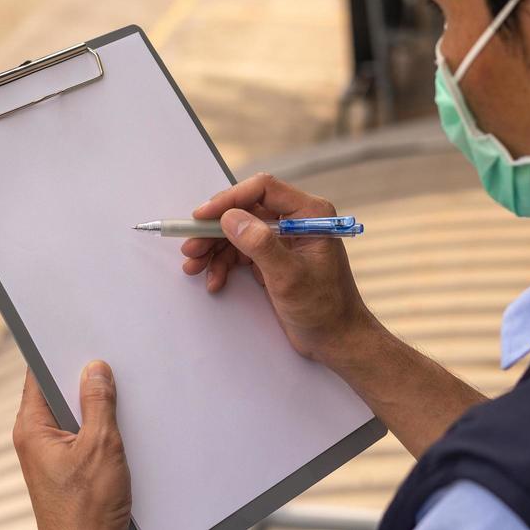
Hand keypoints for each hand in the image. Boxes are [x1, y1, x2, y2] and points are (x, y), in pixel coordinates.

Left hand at [12, 362, 131, 529]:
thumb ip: (99, 404)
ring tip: (119, 399)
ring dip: (96, 406)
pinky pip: (83, 434)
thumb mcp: (100, 447)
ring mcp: (52, 454)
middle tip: (109, 368)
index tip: (77, 336)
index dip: (57, 353)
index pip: (38, 375)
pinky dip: (100, 427)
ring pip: (74, 414)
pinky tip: (120, 426)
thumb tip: (95, 370)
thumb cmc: (85, 513)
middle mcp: (36, 439)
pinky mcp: (68, 467)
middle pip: (58, 392)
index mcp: (32, 429)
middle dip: (84, 380)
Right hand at [180, 172, 378, 364]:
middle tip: (192, 247)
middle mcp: (296, 220)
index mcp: (309, 213)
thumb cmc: (325, 308)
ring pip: (238, 232)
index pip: (263, 190)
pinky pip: (241, 251)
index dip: (230, 199)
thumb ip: (260, 244)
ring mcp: (283, 239)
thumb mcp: (289, 277)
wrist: (337, 339)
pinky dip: (224, 264)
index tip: (203, 216)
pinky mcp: (273, 257)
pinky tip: (214, 280)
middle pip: (245, 211)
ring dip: (214, 249)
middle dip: (215, 230)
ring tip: (194, 266)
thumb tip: (230, 218)